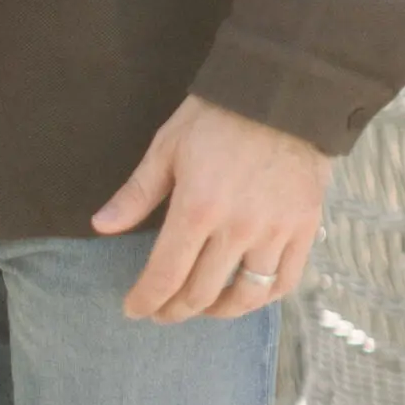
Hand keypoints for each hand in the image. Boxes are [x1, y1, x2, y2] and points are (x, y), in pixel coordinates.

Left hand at [92, 94, 330, 321]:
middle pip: (202, 292)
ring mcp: (275, 232)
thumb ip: (137, 193)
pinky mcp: (304, 229)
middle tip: (161, 312)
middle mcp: (238, 229)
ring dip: (218, 312)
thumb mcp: (166, 147)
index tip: (133, 309)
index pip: (166, 274)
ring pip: (246, 296)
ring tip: (200, 308)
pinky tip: (245, 294)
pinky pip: (285, 281)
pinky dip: (263, 298)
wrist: (278, 93)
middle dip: (175, 309)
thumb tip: (100, 227)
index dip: (147, 299)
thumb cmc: (215, 115)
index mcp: (197, 208)